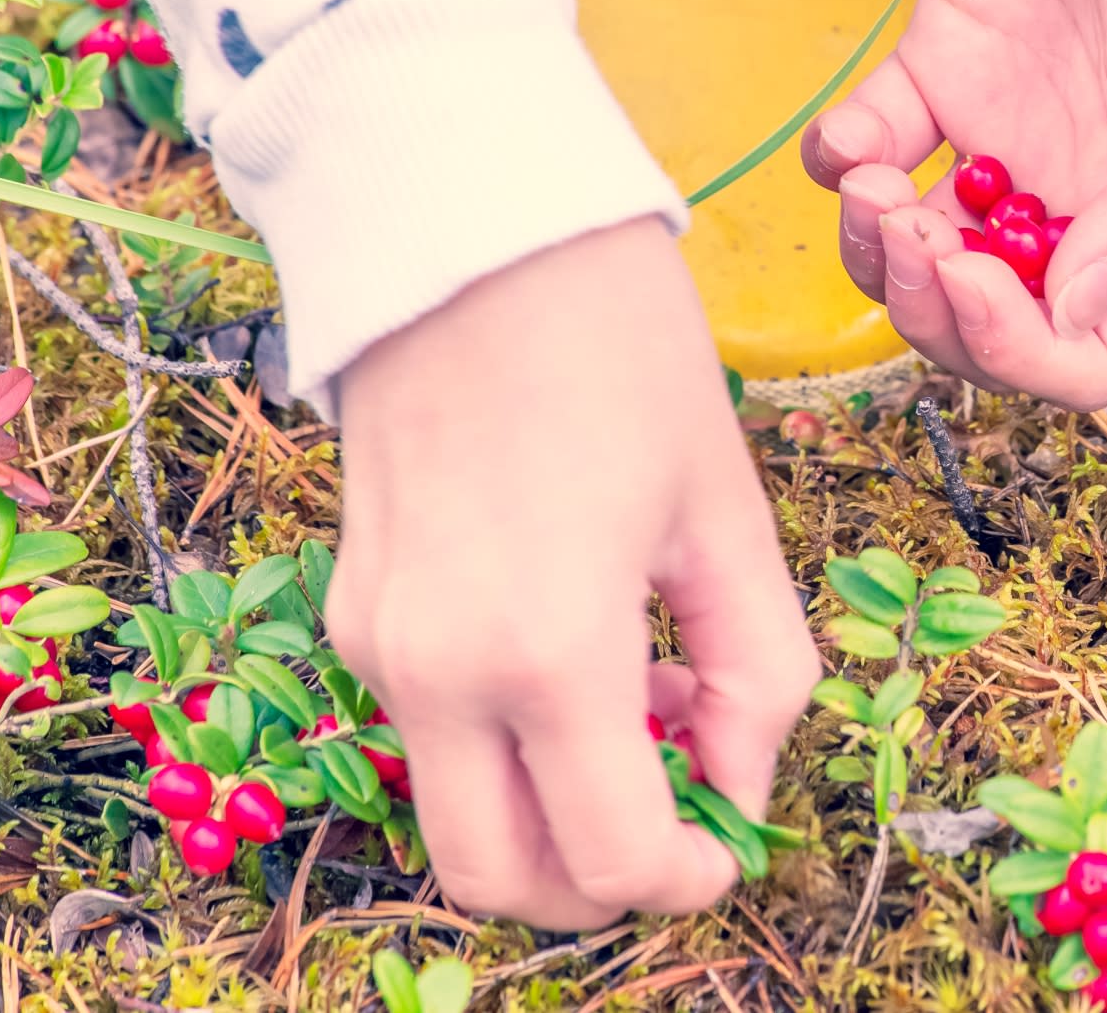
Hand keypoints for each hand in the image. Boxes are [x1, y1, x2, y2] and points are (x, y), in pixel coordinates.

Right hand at [327, 218, 819, 927]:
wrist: (470, 223)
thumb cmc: (620, 345)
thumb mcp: (724, 511)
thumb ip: (756, 670)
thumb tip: (743, 781)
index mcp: (546, 648)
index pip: (608, 859)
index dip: (686, 880)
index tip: (731, 847)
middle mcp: (434, 670)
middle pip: (499, 876)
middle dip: (599, 883)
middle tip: (681, 813)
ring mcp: (375, 642)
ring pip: (457, 807)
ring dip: (553, 807)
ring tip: (649, 702)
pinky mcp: (351, 605)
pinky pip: (430, 726)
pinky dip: (507, 740)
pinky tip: (582, 649)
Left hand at [803, 0, 1106, 409]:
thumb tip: (1079, 308)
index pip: (1086, 352)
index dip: (1018, 352)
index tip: (975, 285)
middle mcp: (1079, 192)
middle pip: (986, 317)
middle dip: (931, 305)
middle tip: (908, 232)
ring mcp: (1005, 133)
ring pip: (917, 248)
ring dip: (876, 246)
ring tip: (875, 182)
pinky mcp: (942, 64)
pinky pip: (874, 145)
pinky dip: (841, 157)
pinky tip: (851, 131)